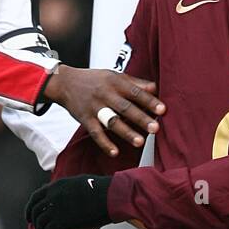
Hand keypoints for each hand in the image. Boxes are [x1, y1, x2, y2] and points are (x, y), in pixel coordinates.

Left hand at [26, 175, 112, 228]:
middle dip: (35, 222)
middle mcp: (53, 196)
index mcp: (57, 185)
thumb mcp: (81, 183)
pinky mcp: (61, 222)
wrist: (111, 196)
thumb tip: (68, 195)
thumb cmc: (103, 190)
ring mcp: (56, 209)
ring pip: (40, 224)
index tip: (31, 216)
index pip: (36, 196)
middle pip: (35, 211)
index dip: (31, 207)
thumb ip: (69, 188)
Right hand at [43, 65, 164, 156]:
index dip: (149, 101)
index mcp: (115, 82)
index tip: (162, 109)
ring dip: (126, 132)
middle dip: (141, 118)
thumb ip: (134, 83)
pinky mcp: (85, 119)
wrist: (65, 83)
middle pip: (125, 108)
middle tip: (155, 128)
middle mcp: (105, 94)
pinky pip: (95, 133)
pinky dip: (104, 143)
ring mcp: (94, 108)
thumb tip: (155, 88)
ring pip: (112, 121)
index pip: (135, 92)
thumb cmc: (94, 80)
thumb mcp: (114, 76)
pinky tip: (115, 152)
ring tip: (140, 142)